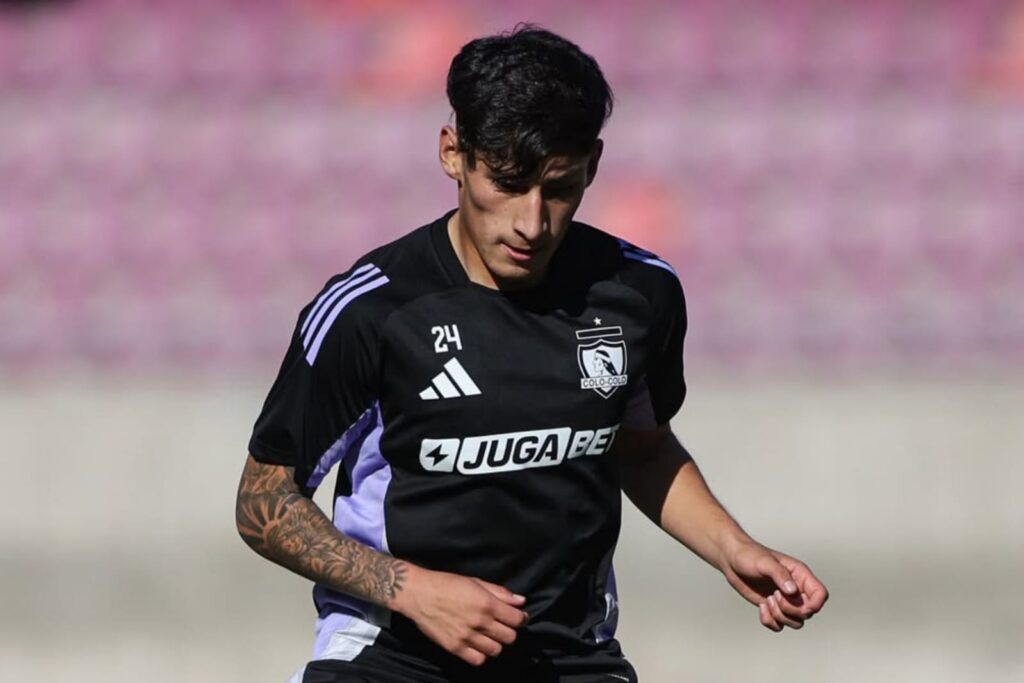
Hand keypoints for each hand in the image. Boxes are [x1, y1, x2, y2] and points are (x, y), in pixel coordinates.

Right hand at [389, 565, 528, 665]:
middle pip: (509, 637)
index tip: (516, 617)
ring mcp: (467, 637)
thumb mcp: (476, 582)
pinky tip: (477, 645)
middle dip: (509, 631)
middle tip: (501, 626)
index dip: (520, 619)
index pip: (517, 620)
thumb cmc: (447, 584)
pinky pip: (478, 660)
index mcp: (487, 603)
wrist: (419, 594)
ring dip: (496, 643)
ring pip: (496, 650)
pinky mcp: (454, 647)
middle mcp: (479, 622)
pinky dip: (481, 654)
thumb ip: (500, 593)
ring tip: (488, 636)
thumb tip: (521, 601)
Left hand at [719, 540, 828, 631]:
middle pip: (808, 612)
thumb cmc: (749, 555)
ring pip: (795, 622)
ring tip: (767, 600)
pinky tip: (761, 606)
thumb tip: (792, 591)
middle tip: (774, 596)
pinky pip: (779, 625)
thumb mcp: (764, 562)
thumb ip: (780, 575)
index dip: (815, 604)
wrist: (731, 559)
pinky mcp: (772, 607)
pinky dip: (770, 621)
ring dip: (780, 617)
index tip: (798, 603)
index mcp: (799, 575)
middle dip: (791, 610)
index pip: (820, 594)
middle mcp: (795, 589)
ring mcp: (784, 600)